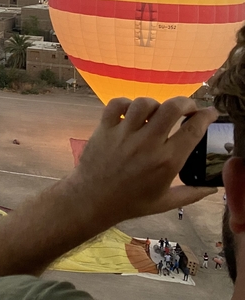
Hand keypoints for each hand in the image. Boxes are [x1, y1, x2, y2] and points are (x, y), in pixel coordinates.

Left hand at [63, 97, 217, 230]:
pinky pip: (116, 104)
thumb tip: (212, 187)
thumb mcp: (166, 202)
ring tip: (157, 112)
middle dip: (185, 103)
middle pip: (171, 108)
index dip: (206, 116)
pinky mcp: (104, 128)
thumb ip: (192, 193)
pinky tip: (130, 112)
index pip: (192, 130)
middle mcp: (147, 144)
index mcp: (167, 161)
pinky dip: (125, 103)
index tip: (211, 112)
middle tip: (187, 107)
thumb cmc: (131, 203)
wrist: (93, 200)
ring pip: (144, 103)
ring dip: (155, 104)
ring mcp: (124, 134)